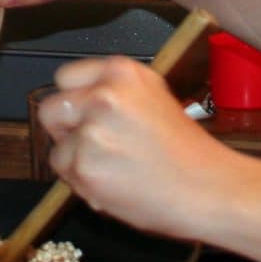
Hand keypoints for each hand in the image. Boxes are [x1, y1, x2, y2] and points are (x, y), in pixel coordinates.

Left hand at [38, 55, 239, 239]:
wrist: (209, 189)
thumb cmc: (188, 151)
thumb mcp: (154, 99)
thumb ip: (115, 94)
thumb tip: (77, 102)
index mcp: (123, 72)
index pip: (65, 77)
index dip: (75, 100)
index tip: (86, 114)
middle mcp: (104, 94)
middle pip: (51, 109)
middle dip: (65, 130)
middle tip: (96, 145)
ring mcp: (92, 130)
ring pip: (56, 147)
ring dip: (76, 161)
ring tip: (113, 168)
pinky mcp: (84, 165)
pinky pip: (65, 174)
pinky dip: (83, 183)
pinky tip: (115, 184)